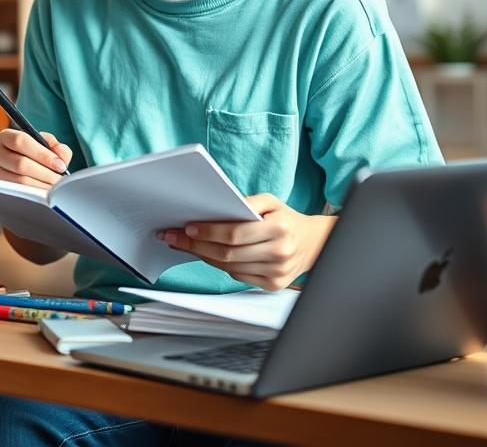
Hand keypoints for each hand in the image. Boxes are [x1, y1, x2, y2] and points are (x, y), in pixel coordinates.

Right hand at [0, 129, 71, 188]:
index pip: (20, 141)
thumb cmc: (34, 156)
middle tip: (59, 179)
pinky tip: (44, 192)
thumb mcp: (45, 146)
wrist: (23, 170)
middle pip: (20, 163)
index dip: (42, 154)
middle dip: (45, 173)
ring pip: (20, 181)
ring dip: (41, 185)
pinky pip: (18, 193)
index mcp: (5, 137)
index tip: (59, 165)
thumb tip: (60, 158)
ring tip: (54, 187)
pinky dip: (35, 194)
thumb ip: (57, 147)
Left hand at [156, 194, 336, 290]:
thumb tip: (216, 208)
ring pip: (229, 267)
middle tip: (173, 237)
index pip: (235, 234)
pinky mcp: (272, 285)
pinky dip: (219, 265)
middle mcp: (279, 253)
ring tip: (184, 245)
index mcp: (280, 229)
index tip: (187, 228)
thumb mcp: (271, 202)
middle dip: (195, 245)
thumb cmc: (286, 219)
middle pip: (227, 254)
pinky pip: (237, 276)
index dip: (208, 232)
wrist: (314, 243)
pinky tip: (207, 254)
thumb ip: (247, 202)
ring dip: (202, 256)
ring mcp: (277, 273)